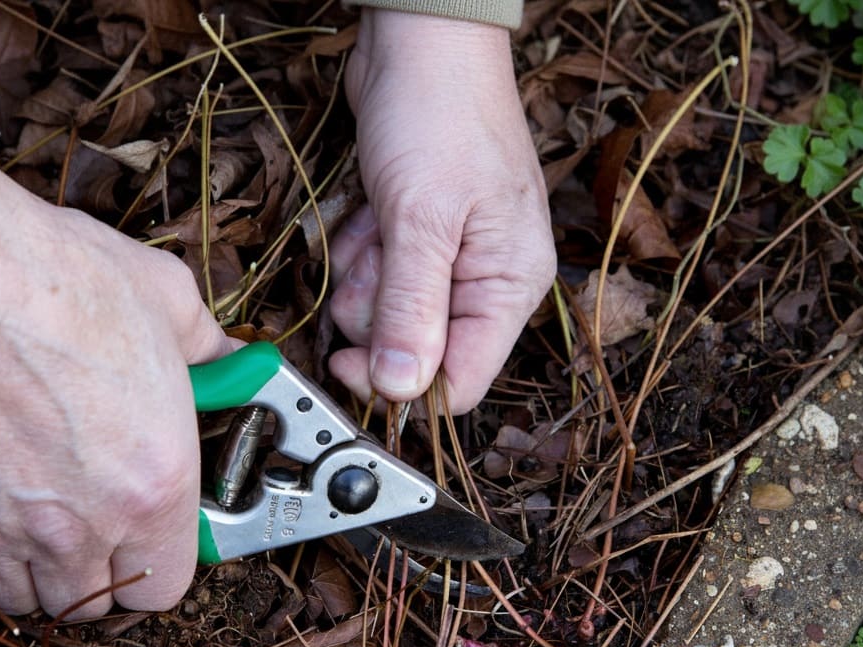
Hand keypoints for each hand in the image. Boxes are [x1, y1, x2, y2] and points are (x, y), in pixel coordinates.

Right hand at [0, 154, 232, 618]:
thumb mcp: (165, 300)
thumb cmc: (53, 275)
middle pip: (90, 602)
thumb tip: (228, 359)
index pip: (167, 584)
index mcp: (153, 485)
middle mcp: (77, 525)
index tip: (148, 530)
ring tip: (31, 514)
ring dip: (30, 570)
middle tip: (89, 522)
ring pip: (19, 599)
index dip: (159, 559)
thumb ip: (206, 349)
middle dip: (94, 572)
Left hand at [329, 10, 554, 413]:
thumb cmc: (439, 112)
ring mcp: (449, 258)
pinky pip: (374, 278)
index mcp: (511, 284)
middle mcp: (485, 279)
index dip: (405, 386)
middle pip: (417, 351)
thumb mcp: (421, 219)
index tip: (352, 364)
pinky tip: (367, 215)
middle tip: (368, 265)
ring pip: (388, 317)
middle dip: (376, 316)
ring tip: (372, 228)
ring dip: (361, 282)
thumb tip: (403, 391)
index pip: (463, 381)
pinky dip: (359, 253)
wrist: (418, 39)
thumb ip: (411, 310)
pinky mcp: (415, 238)